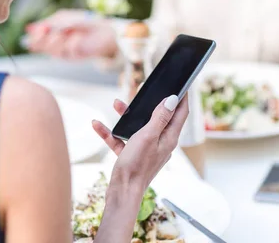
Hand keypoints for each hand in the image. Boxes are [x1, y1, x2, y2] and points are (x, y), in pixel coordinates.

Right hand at [26, 9, 117, 59]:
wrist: (104, 29)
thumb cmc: (84, 21)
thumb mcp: (63, 17)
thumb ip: (48, 22)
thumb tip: (29, 28)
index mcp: (50, 36)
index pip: (35, 40)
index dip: (34, 36)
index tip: (39, 30)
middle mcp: (55, 46)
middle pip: (41, 47)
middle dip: (43, 39)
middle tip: (49, 31)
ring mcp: (64, 52)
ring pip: (53, 50)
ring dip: (57, 40)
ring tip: (64, 32)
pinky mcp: (75, 56)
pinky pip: (68, 50)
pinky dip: (72, 42)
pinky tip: (77, 36)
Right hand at [91, 95, 188, 242]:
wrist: (122, 192)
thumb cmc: (137, 166)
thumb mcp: (148, 136)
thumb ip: (160, 117)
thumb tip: (173, 100)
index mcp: (169, 138)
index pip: (180, 114)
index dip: (181, 98)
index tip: (181, 84)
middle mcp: (160, 142)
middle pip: (158, 118)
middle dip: (151, 103)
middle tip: (146, 89)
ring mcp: (145, 149)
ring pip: (137, 127)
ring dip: (126, 116)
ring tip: (116, 103)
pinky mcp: (132, 155)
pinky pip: (121, 139)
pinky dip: (111, 132)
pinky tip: (97, 124)